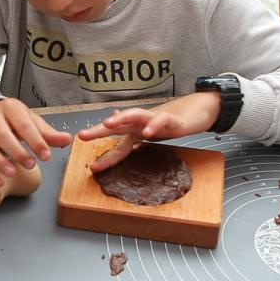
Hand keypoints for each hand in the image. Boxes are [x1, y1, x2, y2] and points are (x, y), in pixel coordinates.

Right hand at [0, 98, 70, 187]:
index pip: (24, 125)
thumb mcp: (31, 121)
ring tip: (11, 174)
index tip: (46, 156)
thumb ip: (48, 133)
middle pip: (2, 135)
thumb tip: (67, 140)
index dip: (36, 141)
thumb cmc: (12, 119)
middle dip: (17, 151)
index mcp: (11, 108)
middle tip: (31, 165)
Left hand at [77, 92, 220, 171]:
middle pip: (118, 125)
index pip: (117, 144)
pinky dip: (154, 124)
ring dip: (121, 118)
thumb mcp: (147, 130)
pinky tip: (147, 132)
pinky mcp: (171, 119)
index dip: (106, 156)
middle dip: (99, 130)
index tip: (93, 168)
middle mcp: (142, 123)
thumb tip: (111, 118)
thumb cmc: (170, 122)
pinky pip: (161, 119)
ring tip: (108, 123)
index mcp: (136, 131)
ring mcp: (155, 119)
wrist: (196, 112)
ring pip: (135, 115)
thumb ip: (130, 130)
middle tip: (83, 135)